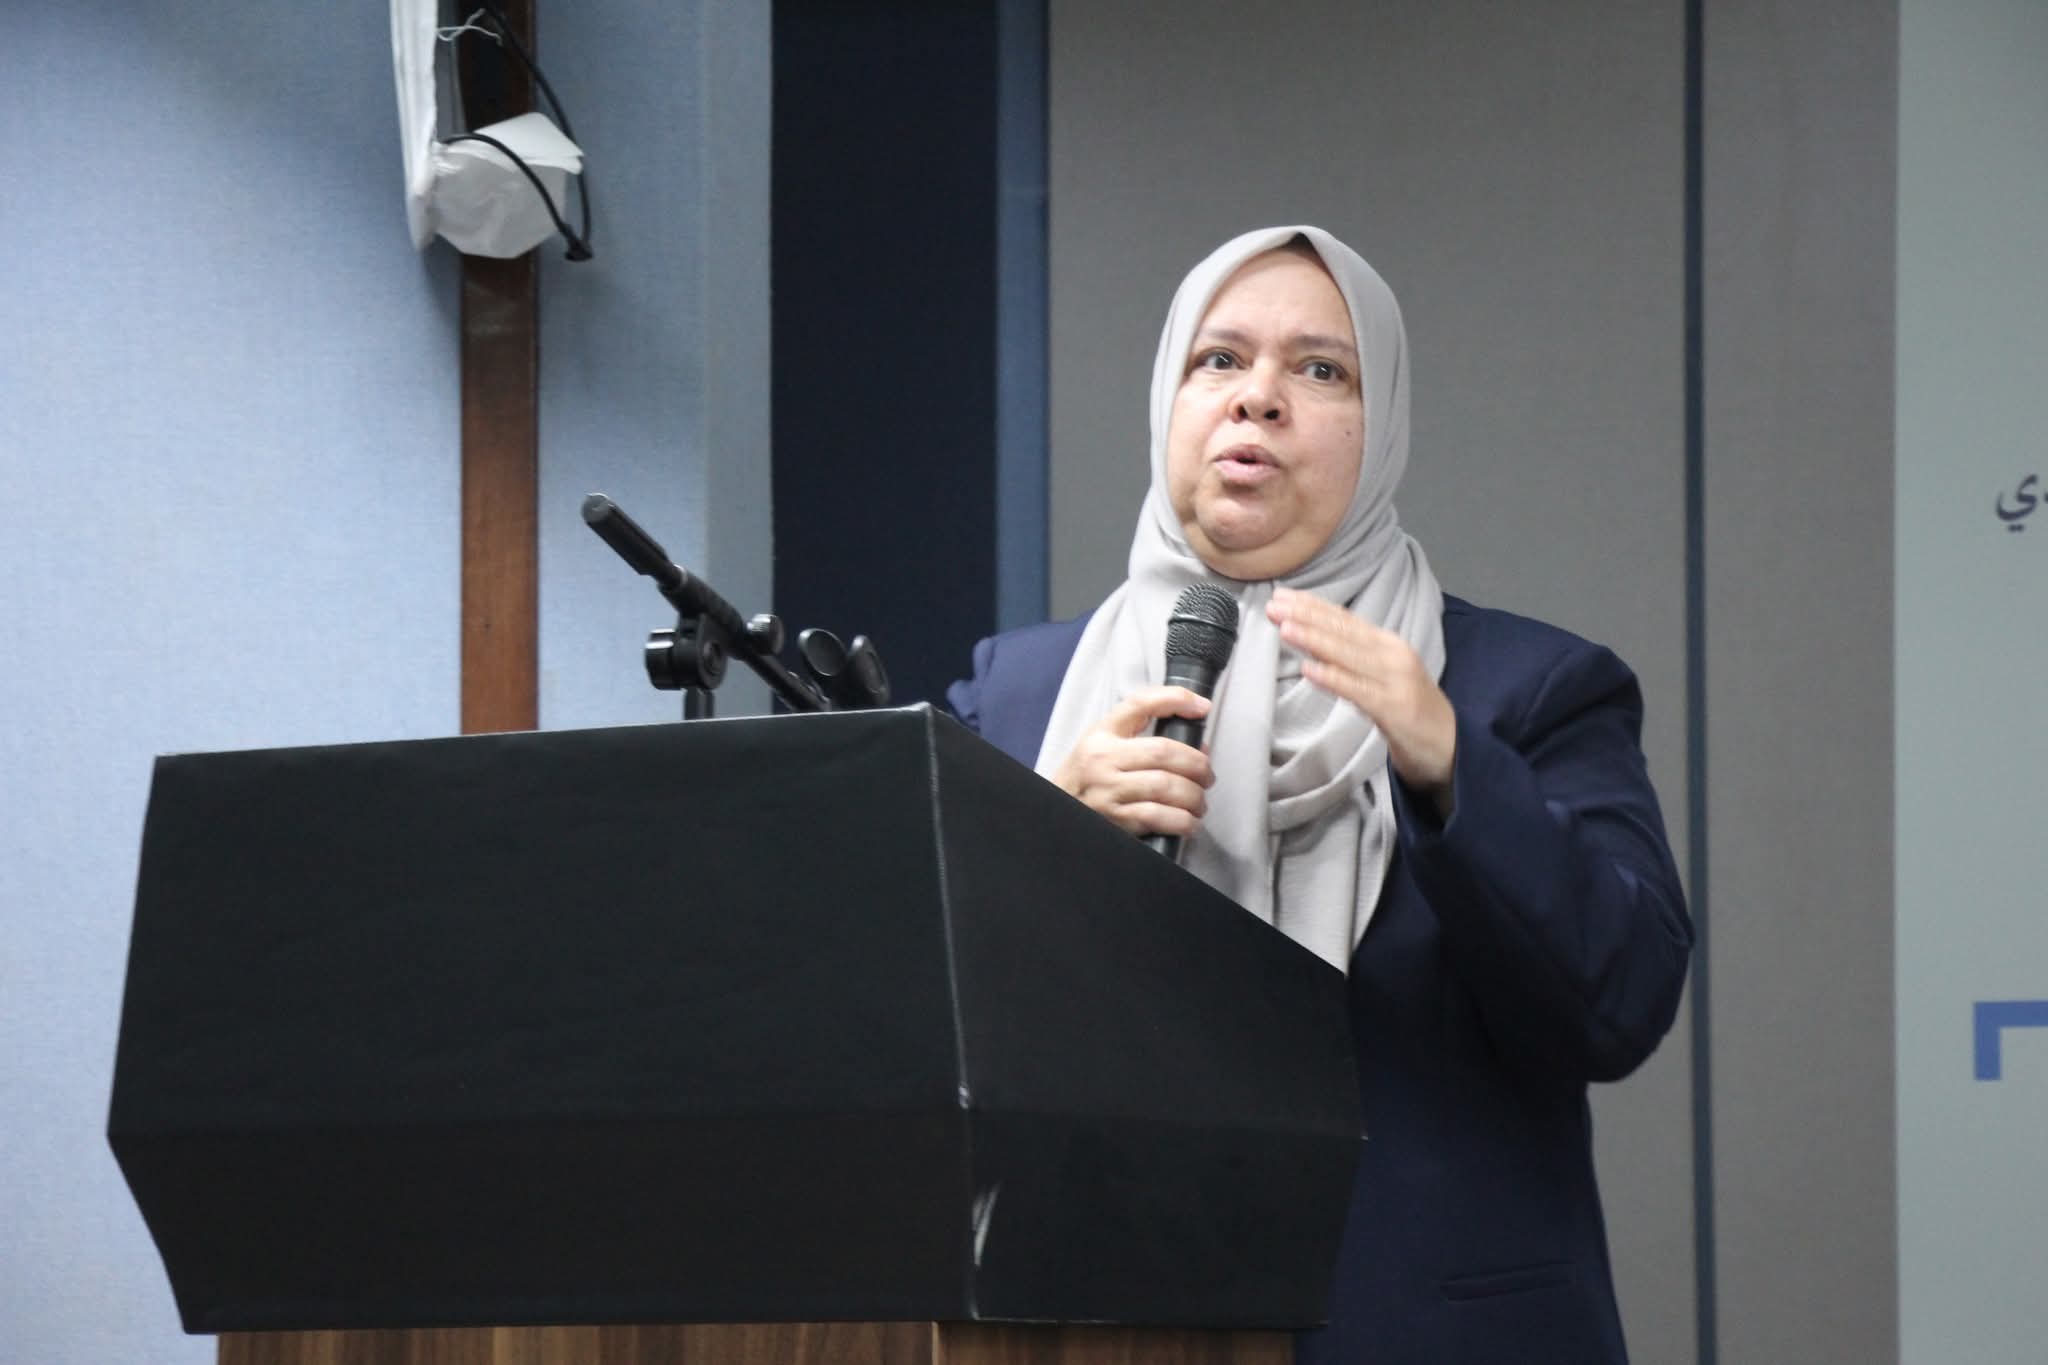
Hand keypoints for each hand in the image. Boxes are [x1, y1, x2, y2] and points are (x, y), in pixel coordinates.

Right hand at [1050, 686, 1215, 837]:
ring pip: (1165, 786)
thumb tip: (1198, 741)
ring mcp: (1107, 791)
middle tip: (1207, 777)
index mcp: (1102, 734)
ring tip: (1199, 803)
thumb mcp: (1103, 743)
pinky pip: (1157, 817)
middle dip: (1197, 765)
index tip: (1203, 706)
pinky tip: (1188, 823)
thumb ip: (1142, 733)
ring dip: (1193, 797)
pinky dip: (1181, 821)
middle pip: (1163, 751)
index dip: (1176, 699)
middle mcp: (1103, 759)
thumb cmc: (1086, 778)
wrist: (1055, 814)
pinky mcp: (1114, 820)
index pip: (1140, 703)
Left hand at [1268, 587, 1457, 812]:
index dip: (1313, 605)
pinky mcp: (1396, 709)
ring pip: (1349, 656)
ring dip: (1316, 640)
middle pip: (1344, 632)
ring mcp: (1395, 681)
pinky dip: (1334, 679)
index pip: (1345, 619)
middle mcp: (1392, 655)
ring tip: (1285, 629)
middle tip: (1274, 605)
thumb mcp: (1381, 674)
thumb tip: (1310, 639)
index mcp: (1387, 644)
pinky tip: (1310, 670)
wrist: (1451, 744)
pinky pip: (1358, 692)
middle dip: (1307, 617)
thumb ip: (1352, 656)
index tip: (1282, 595)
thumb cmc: (1409, 707)